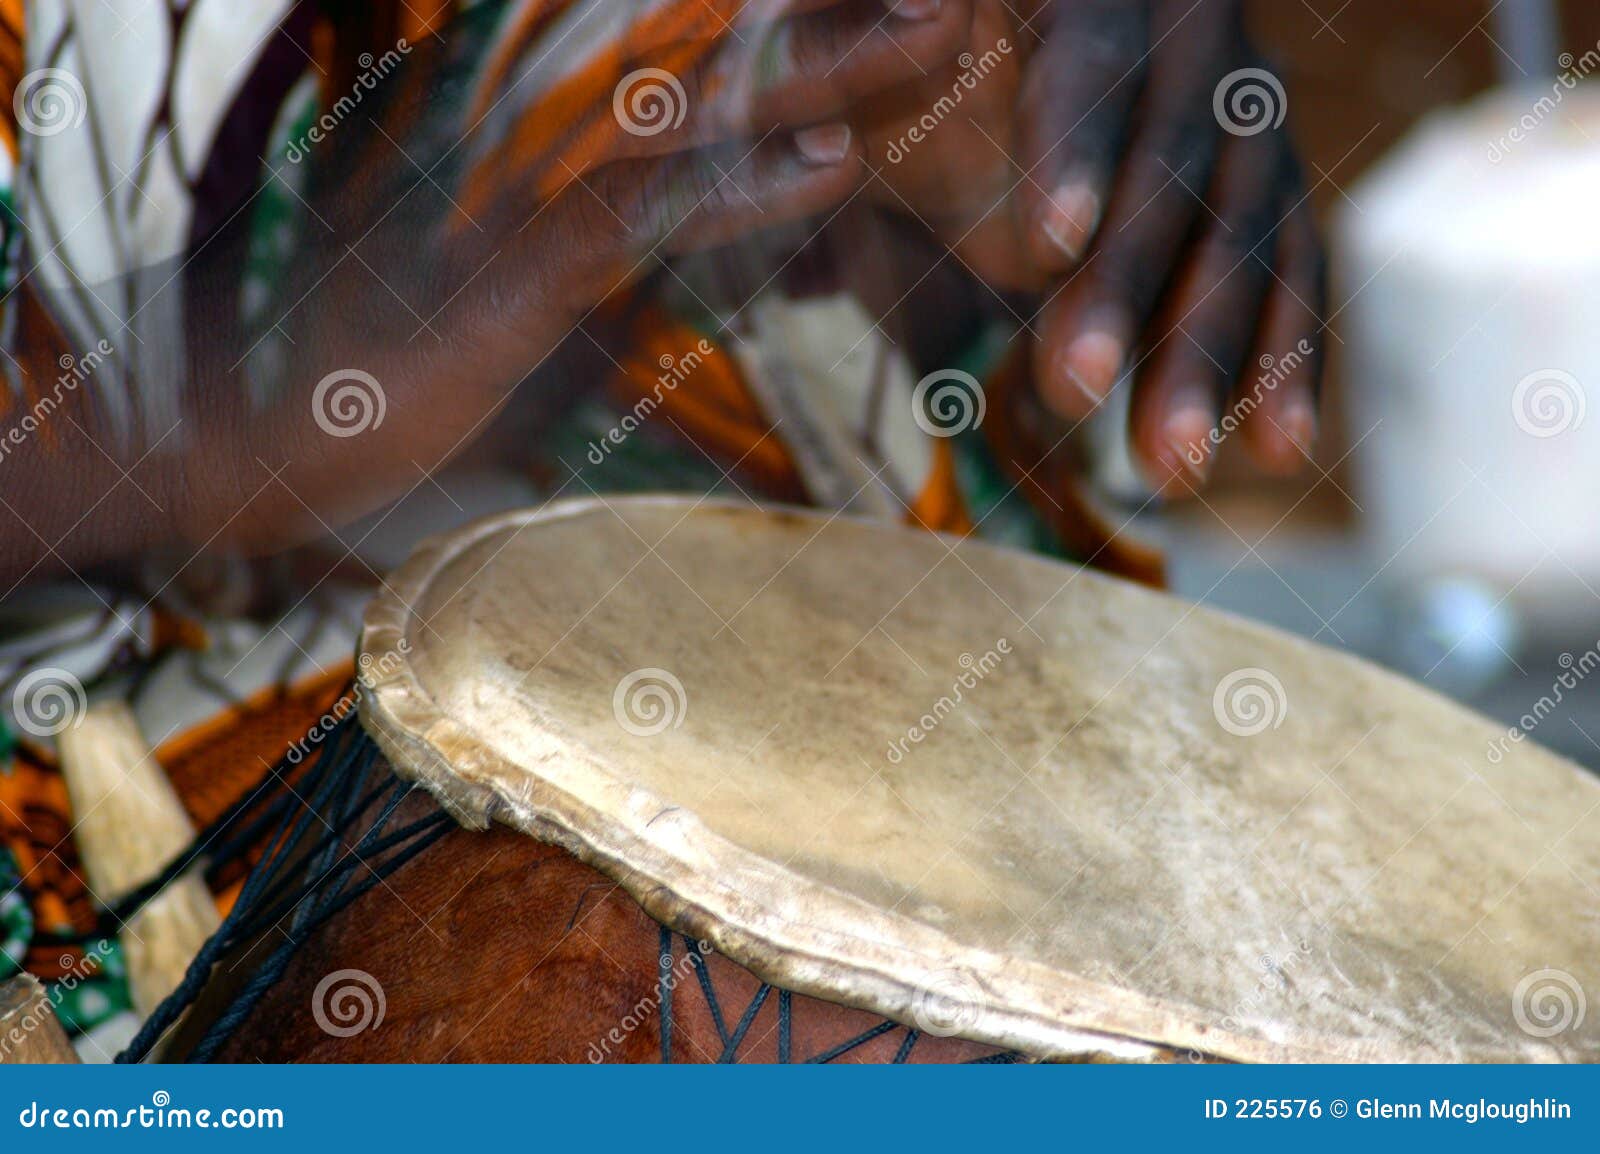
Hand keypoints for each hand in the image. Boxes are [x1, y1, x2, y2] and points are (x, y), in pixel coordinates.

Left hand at [859, 0, 1325, 492]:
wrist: (998, 72)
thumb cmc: (921, 63)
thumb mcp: (878, 52)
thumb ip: (848, 43)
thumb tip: (796, 35)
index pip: (1091, 59)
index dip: (1073, 150)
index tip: (1043, 247)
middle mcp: (1194, 34)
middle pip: (1178, 165)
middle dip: (1130, 288)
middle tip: (1075, 392)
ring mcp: (1246, 115)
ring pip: (1247, 234)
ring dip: (1209, 357)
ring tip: (1173, 470)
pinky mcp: (1270, 189)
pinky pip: (1296, 275)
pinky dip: (1285, 364)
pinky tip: (1278, 451)